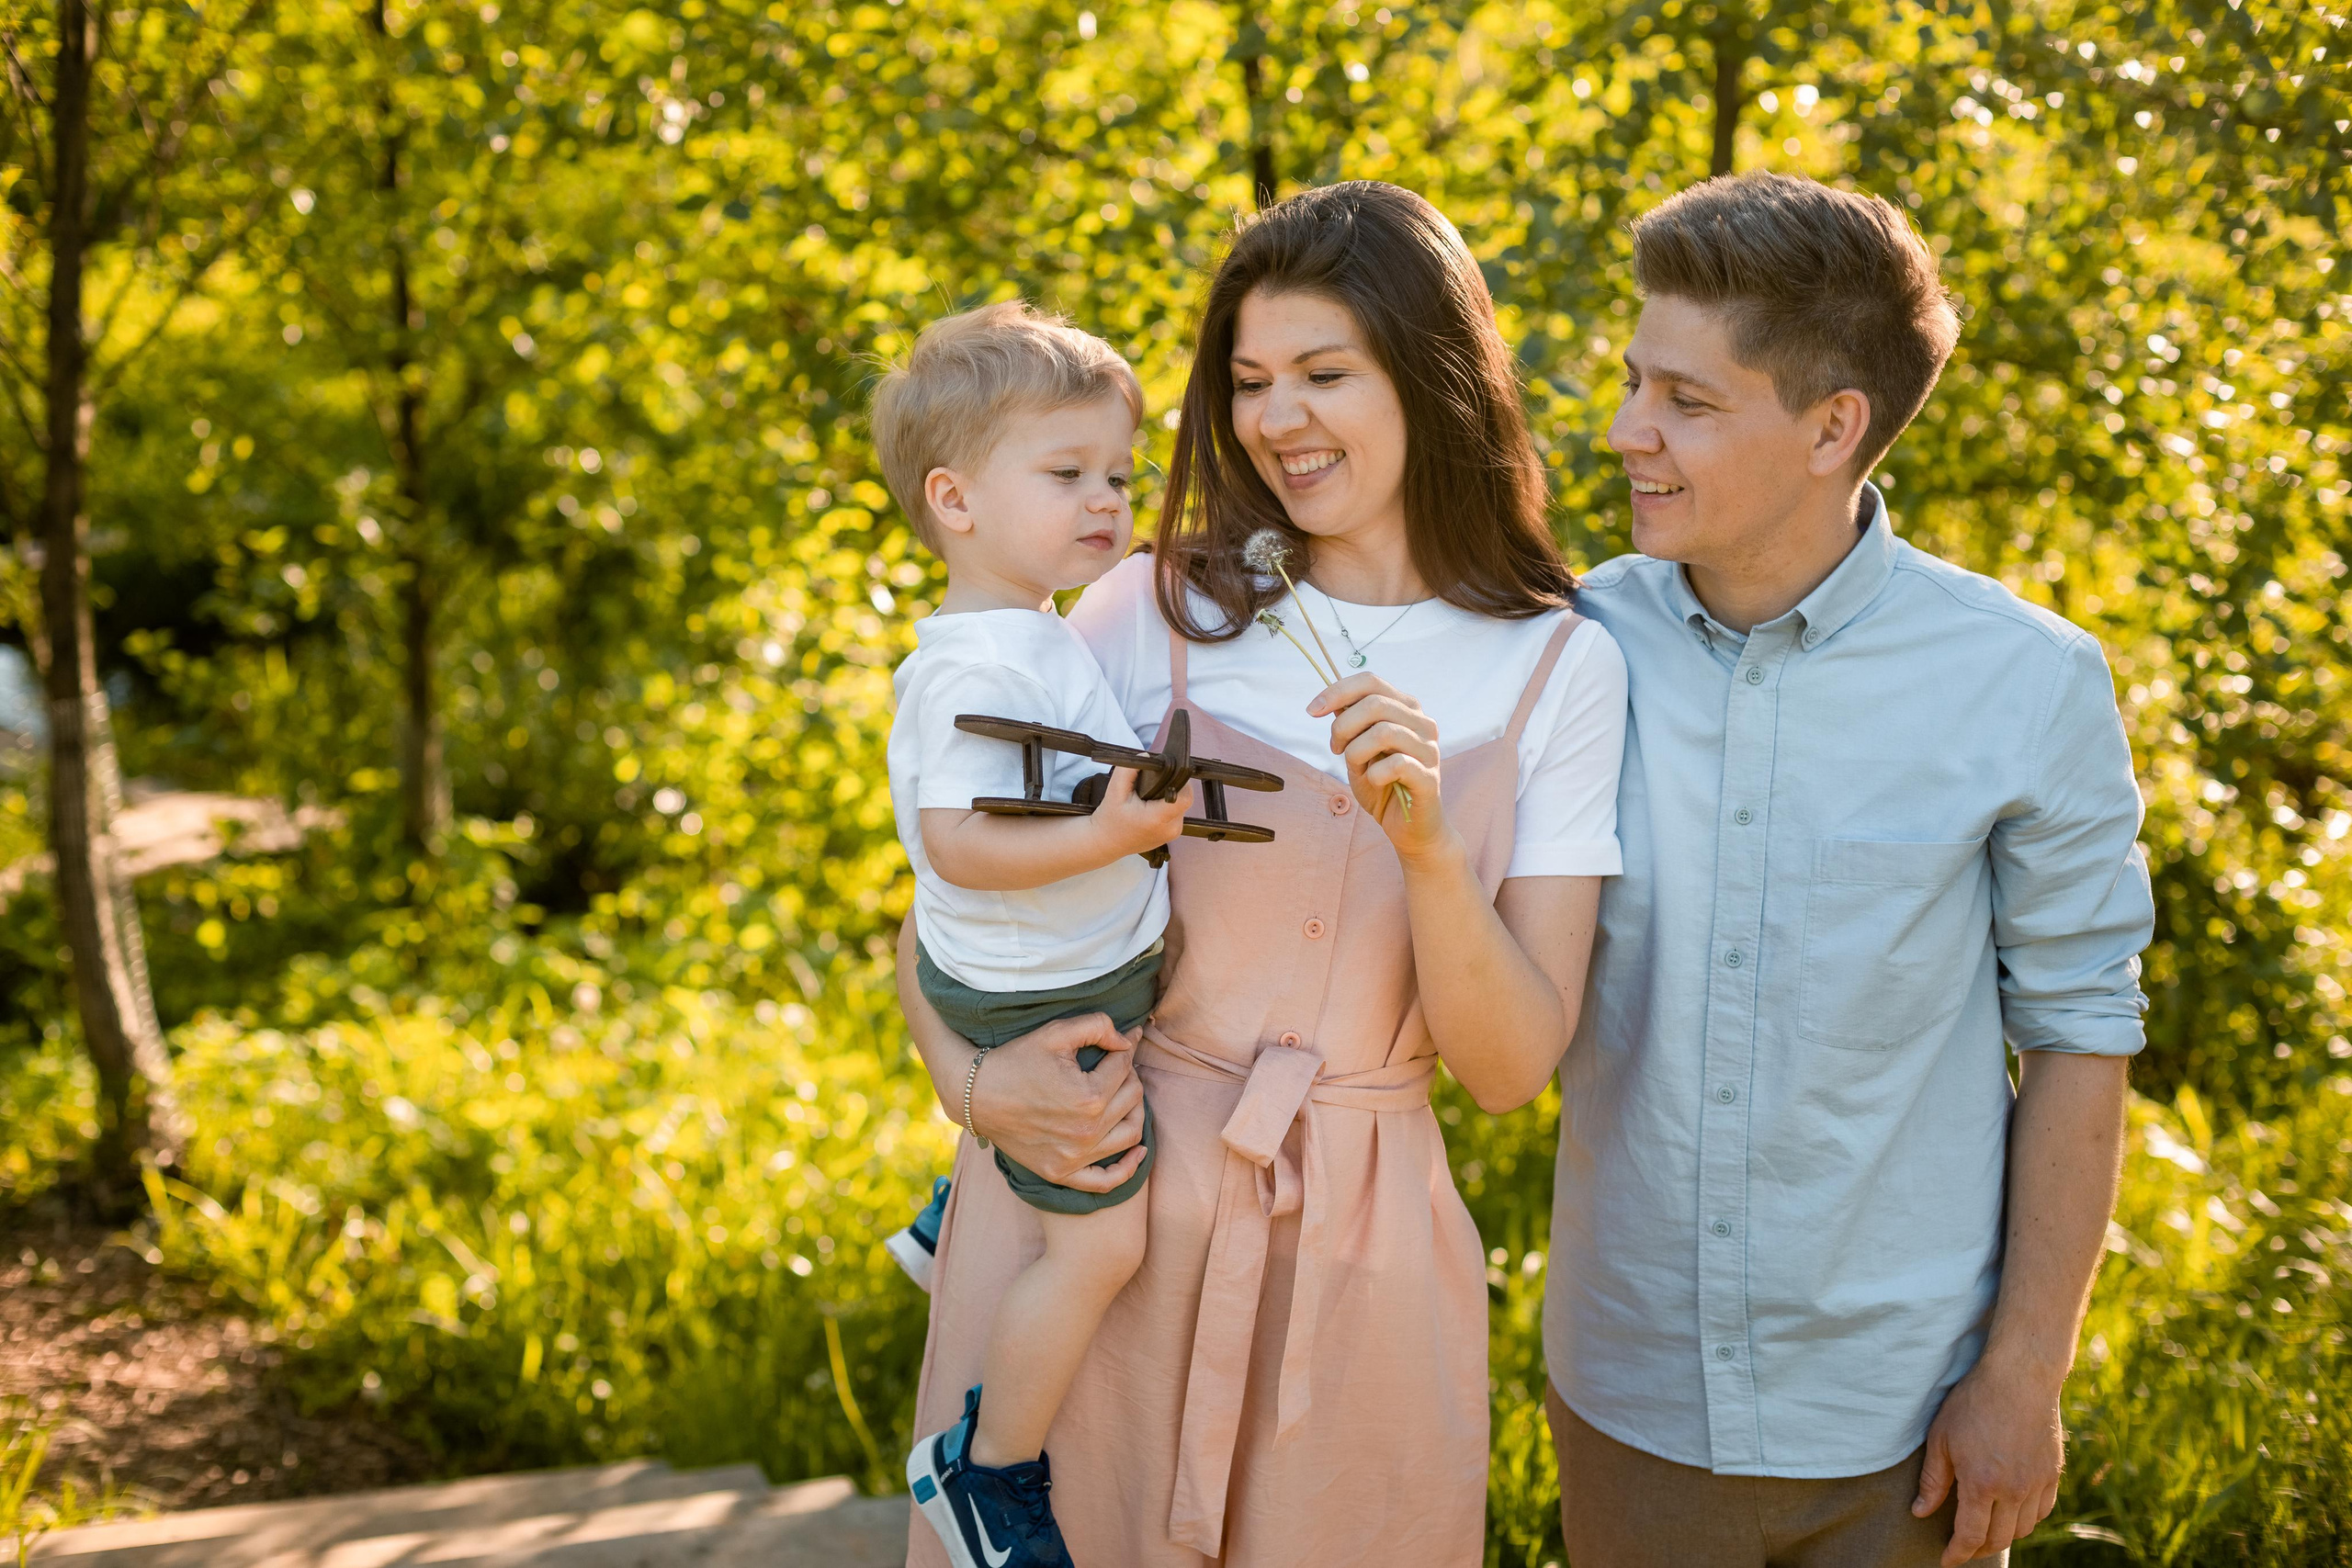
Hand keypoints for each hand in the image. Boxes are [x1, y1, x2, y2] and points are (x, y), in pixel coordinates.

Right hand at [967, 1012, 1148, 1192]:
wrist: (977, 1095)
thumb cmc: (1015, 1060)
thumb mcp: (1055, 1033)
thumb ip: (1098, 1026)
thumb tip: (1128, 1040)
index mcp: (1089, 1096)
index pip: (1125, 1067)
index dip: (1125, 1047)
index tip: (1125, 1039)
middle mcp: (1087, 1132)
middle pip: (1132, 1098)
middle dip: (1129, 1075)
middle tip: (1115, 1064)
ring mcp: (1075, 1157)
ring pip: (1131, 1134)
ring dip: (1135, 1111)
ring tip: (1124, 1095)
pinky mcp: (1061, 1172)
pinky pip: (1106, 1181)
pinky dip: (1128, 1169)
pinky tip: (1139, 1151)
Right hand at [1089, 765, 1191, 860]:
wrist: (1105, 843)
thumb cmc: (1109, 819)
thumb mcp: (1115, 790)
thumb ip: (1129, 770)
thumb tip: (1146, 755)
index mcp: (1157, 819)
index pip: (1184, 797)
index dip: (1181, 782)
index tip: (1168, 775)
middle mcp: (1170, 829)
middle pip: (1184, 800)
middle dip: (1172, 788)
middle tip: (1154, 784)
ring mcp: (1172, 835)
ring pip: (1181, 807)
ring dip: (1170, 798)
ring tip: (1151, 796)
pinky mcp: (1171, 836)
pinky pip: (1176, 816)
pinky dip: (1167, 808)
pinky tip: (1152, 806)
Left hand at [1308, 672, 1452, 864]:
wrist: (1410, 828)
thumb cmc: (1384, 786)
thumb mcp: (1359, 750)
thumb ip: (1350, 724)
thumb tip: (1330, 699)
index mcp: (1407, 709)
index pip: (1371, 682)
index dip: (1338, 691)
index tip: (1312, 710)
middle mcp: (1424, 723)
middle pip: (1375, 704)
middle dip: (1343, 726)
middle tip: (1335, 749)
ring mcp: (1430, 750)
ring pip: (1384, 732)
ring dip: (1356, 750)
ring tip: (1355, 766)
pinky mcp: (1430, 777)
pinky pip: (1397, 764)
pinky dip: (1375, 773)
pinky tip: (1374, 781)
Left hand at [1912, 1353, 2065, 1564]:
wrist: (2020, 1377)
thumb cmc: (1973, 1403)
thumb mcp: (1941, 1438)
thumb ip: (1933, 1481)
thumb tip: (1920, 1512)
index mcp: (1982, 1484)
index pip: (1970, 1536)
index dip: (1957, 1553)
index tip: (1946, 1560)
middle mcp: (2014, 1490)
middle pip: (1998, 1539)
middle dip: (1978, 1549)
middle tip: (1963, 1548)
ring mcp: (2037, 1483)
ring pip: (2023, 1529)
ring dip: (2003, 1536)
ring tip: (1986, 1532)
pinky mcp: (2053, 1473)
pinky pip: (2043, 1511)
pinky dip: (2027, 1520)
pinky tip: (2013, 1514)